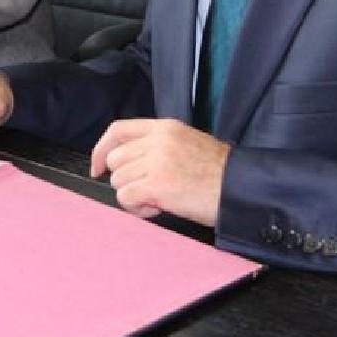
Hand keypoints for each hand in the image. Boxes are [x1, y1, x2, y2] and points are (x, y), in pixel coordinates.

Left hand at [89, 119, 229, 226]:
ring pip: (118, 181)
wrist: (239, 189)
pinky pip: (126, 197)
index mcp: (165, 127)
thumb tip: (127, 163)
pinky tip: (157, 209)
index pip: (118, 130)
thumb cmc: (218, 174)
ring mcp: (157, 161)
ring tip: (158, 199)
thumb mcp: (187, 144)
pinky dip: (137, 208)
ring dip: (134, 195)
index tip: (97, 166)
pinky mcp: (157, 185)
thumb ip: (156, 146)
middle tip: (148, 190)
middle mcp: (158, 140)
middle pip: (115, 160)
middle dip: (125, 179)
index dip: (101, 149)